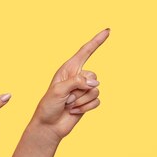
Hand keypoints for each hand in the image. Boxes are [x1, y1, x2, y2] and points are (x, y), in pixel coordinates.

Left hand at [32, 28, 109, 143]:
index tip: (108, 30)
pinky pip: (97, 101)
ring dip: (82, 100)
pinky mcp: (88, 101)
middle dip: (81, 89)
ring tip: (69, 105)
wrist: (49, 125)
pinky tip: (73, 111)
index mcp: (68, 69)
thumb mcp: (58, 90)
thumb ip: (77, 82)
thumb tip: (95, 82)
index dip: (97, 40)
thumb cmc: (48, 106)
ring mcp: (83, 89)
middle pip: (93, 76)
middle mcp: (78, 77)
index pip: (85, 51)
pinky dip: (85, 108)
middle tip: (66, 97)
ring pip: (96, 90)